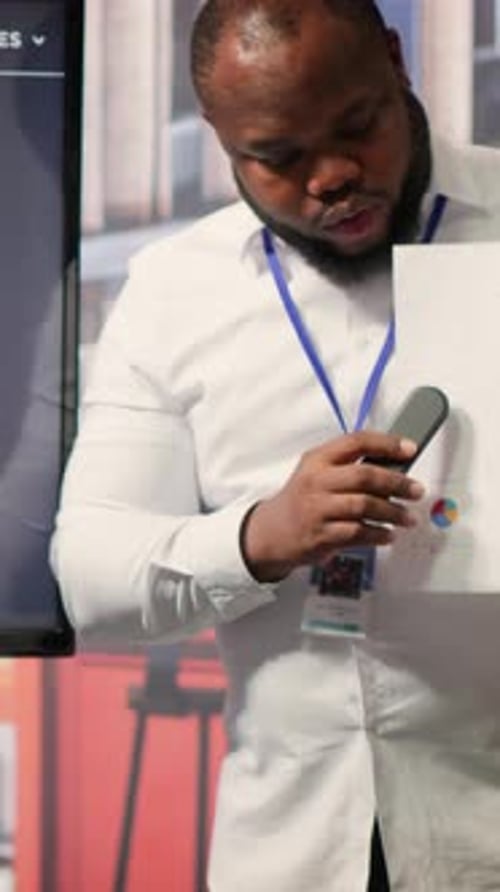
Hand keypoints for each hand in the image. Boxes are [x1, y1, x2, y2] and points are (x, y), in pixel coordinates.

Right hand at [241, 431, 424, 581]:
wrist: (271, 532)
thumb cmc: (303, 499)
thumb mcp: (317, 473)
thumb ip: (349, 467)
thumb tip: (395, 467)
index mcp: (317, 459)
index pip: (357, 441)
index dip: (387, 443)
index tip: (410, 448)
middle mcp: (316, 481)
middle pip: (365, 476)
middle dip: (398, 483)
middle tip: (416, 490)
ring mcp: (317, 509)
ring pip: (365, 506)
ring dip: (393, 513)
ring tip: (407, 518)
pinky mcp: (320, 535)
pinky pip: (358, 533)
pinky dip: (379, 534)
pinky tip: (387, 534)